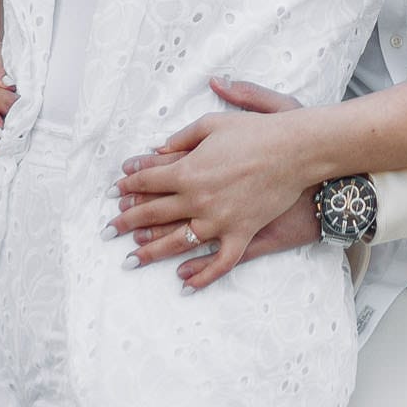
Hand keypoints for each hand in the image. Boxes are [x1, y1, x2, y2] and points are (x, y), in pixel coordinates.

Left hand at [113, 79, 314, 289]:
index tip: (114, 193)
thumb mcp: (215, 123)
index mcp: (189, 170)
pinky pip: (220, 261)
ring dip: (151, 251)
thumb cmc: (258, 131)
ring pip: (177, 242)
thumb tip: (157, 148)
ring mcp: (220, 220)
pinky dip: (202, 275)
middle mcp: (198, 199)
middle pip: (153, 214)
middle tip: (109, 230)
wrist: (297, 150)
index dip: (128, 185)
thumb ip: (183, 137)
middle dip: (127, 222)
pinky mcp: (242, 234)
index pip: (148, 180)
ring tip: (131, 259)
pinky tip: (184, 283)